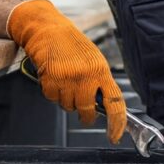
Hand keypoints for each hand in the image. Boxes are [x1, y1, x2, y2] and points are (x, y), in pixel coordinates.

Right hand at [8, 0, 125, 143]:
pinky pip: (52, 98)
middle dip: (85, 114)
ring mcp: (67, 79)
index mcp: (101, 70)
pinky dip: (52, 92)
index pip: (115, 102)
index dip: (117, 123)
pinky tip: (53, 77)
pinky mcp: (50, 80)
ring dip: (66, 99)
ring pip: (68, 106)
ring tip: (64, 80)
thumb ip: (99, 81)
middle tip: (82, 109)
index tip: (115, 135)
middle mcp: (85, 76)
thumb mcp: (93, 59)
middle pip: (88, 110)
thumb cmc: (71, 43)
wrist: (47, 29)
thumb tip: (104, 106)